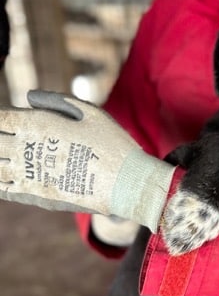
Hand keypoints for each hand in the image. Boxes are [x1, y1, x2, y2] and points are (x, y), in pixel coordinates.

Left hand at [0, 90, 174, 231]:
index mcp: (38, 125)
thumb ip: (57, 101)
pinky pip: (4, 189)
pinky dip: (0, 181)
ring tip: (3, 158)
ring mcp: (30, 176)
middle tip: (4, 140)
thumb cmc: (114, 145)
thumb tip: (29, 98)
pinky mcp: (37, 197)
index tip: (3, 120)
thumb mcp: (91, 113)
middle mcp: (28, 151)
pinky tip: (3, 177)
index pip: (0, 119)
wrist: (128, 185)